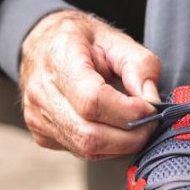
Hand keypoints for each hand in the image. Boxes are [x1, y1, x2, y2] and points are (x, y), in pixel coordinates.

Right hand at [20, 10, 160, 159]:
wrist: (41, 45)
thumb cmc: (78, 39)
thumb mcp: (114, 38)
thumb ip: (139, 64)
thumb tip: (151, 101)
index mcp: (58, 60)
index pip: (93, 102)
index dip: (128, 112)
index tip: (150, 107)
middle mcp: (41, 93)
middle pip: (90, 135)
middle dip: (130, 137)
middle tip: (149, 124)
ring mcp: (37, 118)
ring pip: (86, 149)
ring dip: (120, 145)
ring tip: (135, 126)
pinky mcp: (41, 134)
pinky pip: (80, 151)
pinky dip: (105, 146)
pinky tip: (112, 128)